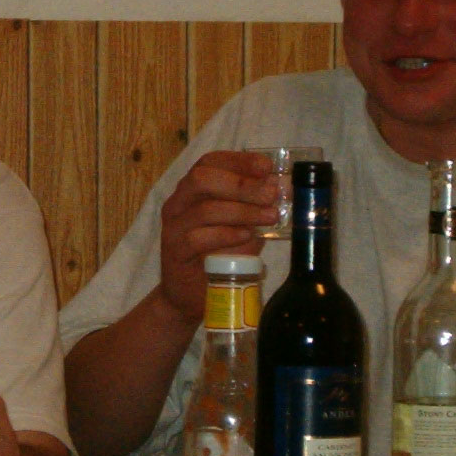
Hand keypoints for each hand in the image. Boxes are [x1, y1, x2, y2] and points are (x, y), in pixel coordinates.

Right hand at [154, 150, 279, 326]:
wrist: (191, 295)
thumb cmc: (217, 256)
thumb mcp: (241, 226)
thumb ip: (255, 207)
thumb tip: (282, 188)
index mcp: (192, 190)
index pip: (210, 162)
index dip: (238, 160)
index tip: (266, 166)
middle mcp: (178, 203)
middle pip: (202, 178)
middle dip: (240, 183)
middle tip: (270, 194)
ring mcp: (173, 228)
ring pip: (204, 209)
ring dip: (242, 211)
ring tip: (269, 216)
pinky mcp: (174, 252)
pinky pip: (197, 239)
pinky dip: (226, 235)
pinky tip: (246, 236)